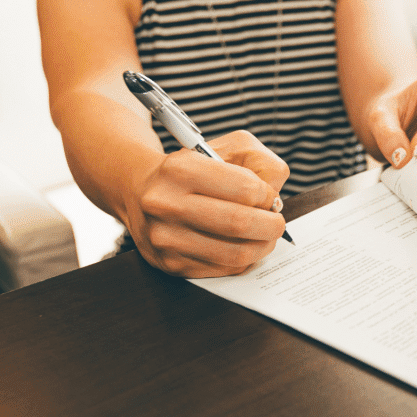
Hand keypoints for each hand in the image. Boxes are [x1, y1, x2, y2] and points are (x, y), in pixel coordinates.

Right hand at [125, 130, 290, 277]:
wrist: (140, 190)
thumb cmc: (192, 169)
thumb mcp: (227, 147)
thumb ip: (260, 162)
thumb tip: (273, 197)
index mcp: (181, 170)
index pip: (245, 189)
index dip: (268, 195)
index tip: (269, 197)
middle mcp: (167, 204)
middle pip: (240, 223)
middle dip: (271, 225)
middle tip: (276, 221)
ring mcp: (166, 237)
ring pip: (235, 253)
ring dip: (262, 245)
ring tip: (264, 235)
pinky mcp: (170, 263)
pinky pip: (223, 269)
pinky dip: (243, 259)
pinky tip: (242, 245)